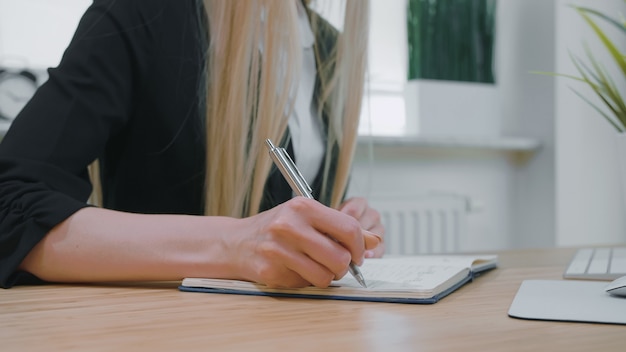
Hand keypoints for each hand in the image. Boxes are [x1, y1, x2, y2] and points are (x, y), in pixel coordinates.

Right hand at [236, 197, 375, 287]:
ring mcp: (278, 249)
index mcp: (303, 207)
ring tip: (316, 267)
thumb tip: (375, 241)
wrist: (236, 242)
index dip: (359, 246)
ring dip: (326, 277)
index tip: (357, 254)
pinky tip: (295, 269)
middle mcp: (289, 225)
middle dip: (343, 266)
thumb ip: (340, 227)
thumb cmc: (277, 228)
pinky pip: (305, 284)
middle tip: (336, 264)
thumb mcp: (307, 217)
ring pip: (325, 276)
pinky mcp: (271, 271)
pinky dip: (306, 281)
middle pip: (340, 257)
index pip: (348, 228)